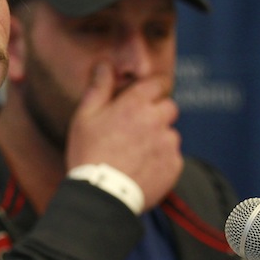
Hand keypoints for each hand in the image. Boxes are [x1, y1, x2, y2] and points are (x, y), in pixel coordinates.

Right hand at [66, 62, 182, 209]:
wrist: (101, 195)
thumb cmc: (88, 154)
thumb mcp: (84, 117)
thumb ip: (99, 87)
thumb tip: (104, 63)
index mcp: (135, 104)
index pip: (157, 83)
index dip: (151, 89)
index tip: (144, 97)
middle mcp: (157, 119)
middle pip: (168, 107)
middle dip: (156, 114)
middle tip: (134, 131)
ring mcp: (168, 144)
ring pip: (170, 134)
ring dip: (158, 139)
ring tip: (134, 155)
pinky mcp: (174, 166)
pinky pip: (172, 157)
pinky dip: (160, 161)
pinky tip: (141, 169)